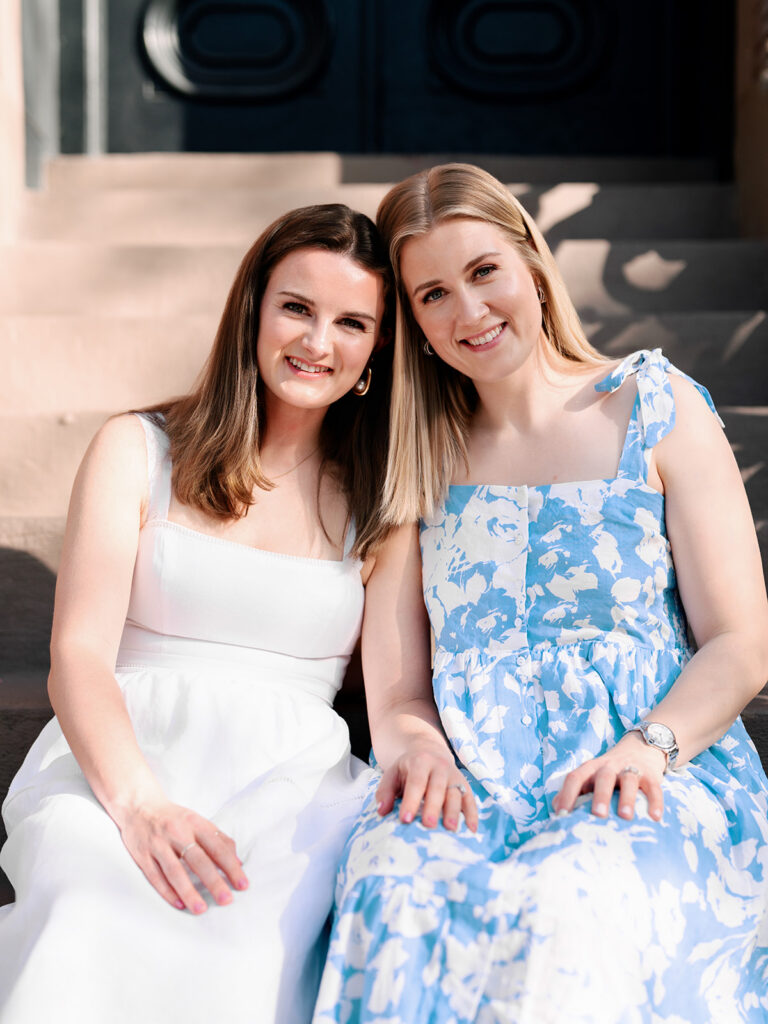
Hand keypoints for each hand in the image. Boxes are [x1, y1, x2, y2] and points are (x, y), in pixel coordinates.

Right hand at [117, 799, 248, 912]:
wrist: (139, 806)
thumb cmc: (174, 818)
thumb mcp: (197, 821)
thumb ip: (218, 839)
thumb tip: (238, 862)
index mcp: (195, 824)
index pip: (217, 847)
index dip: (231, 866)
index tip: (242, 884)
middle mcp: (177, 833)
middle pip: (198, 860)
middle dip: (214, 881)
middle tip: (226, 900)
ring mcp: (158, 844)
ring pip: (175, 871)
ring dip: (189, 891)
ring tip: (201, 909)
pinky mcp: (142, 855)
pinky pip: (155, 876)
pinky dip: (167, 891)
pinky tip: (179, 904)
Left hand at [376, 750, 477, 831]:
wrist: (429, 750)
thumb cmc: (408, 769)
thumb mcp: (393, 773)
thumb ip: (385, 791)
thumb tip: (382, 811)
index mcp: (420, 762)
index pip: (416, 782)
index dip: (411, 800)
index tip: (405, 819)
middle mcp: (440, 766)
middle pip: (437, 788)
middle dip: (433, 807)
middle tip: (429, 825)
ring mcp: (454, 775)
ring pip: (456, 793)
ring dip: (454, 811)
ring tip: (450, 829)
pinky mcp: (465, 785)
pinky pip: (470, 799)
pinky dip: (472, 814)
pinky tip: (471, 829)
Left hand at [552, 733, 666, 821]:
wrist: (640, 748)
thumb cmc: (609, 772)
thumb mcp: (591, 777)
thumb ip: (576, 792)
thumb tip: (557, 813)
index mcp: (591, 768)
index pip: (575, 777)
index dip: (567, 794)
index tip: (562, 815)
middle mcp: (610, 766)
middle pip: (603, 777)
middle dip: (600, 795)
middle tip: (598, 815)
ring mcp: (631, 769)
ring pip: (629, 780)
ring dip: (627, 798)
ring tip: (625, 817)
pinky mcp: (650, 775)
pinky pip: (654, 788)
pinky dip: (655, 802)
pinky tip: (655, 817)